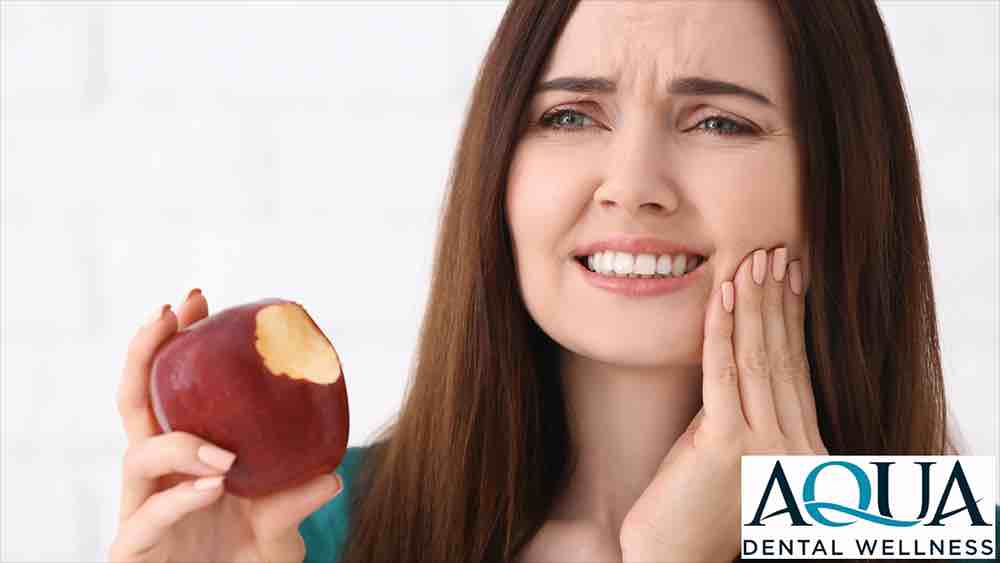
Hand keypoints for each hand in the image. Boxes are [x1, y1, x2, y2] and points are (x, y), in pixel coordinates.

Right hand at [108, 289, 342, 562]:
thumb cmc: (243, 560)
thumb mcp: (279, 529)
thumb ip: (294, 503)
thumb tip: (333, 476)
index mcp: (184, 456)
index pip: (169, 390)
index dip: (174, 344)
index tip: (198, 301)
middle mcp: (156, 476)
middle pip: (134, 403)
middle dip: (145, 353)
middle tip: (169, 314)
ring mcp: (140, 509)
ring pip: (136, 457)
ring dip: (179, 444)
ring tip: (222, 454)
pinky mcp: (133, 549)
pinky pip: (147, 518)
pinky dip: (179, 498)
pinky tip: (211, 484)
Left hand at [618, 247, 827, 561]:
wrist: (674, 557)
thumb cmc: (693, 504)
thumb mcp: (725, 448)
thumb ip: (738, 407)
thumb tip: (734, 352)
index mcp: (804, 449)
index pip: (798, 369)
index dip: (792, 319)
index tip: (788, 275)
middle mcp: (797, 448)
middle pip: (785, 357)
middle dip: (778, 299)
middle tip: (777, 251)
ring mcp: (767, 448)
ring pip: (760, 359)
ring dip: (754, 303)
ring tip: (753, 260)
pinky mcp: (729, 446)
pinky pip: (725, 373)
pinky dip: (722, 329)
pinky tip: (722, 295)